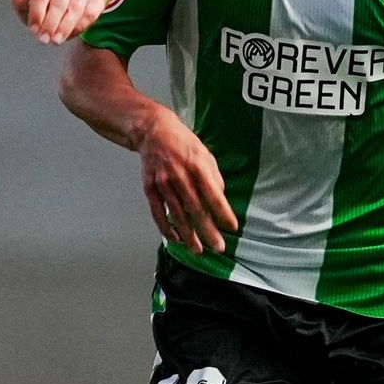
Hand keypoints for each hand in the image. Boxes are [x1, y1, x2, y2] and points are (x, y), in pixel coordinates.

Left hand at [10, 0, 107, 45]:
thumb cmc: (46, 1)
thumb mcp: (30, 0)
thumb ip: (21, 0)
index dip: (36, 13)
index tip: (33, 30)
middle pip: (59, 1)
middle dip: (50, 23)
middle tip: (43, 39)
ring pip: (76, 7)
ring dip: (65, 27)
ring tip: (56, 41)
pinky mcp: (96, 0)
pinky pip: (90, 13)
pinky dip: (80, 26)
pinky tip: (70, 35)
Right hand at [133, 105, 238, 255]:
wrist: (154, 132)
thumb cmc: (184, 144)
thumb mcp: (206, 155)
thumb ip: (214, 178)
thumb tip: (220, 200)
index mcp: (198, 167)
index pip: (214, 196)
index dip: (223, 214)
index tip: (232, 228)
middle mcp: (180, 177)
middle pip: (196, 210)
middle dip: (208, 231)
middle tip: (218, 248)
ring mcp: (164, 184)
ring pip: (177, 215)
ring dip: (188, 236)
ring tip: (198, 251)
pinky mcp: (150, 189)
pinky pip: (158, 213)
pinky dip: (166, 228)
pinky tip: (175, 240)